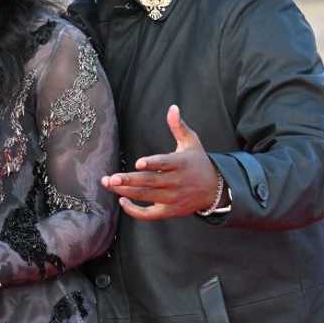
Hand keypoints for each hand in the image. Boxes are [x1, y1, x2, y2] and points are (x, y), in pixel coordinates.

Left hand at [101, 104, 220, 220]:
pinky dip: (135, 211)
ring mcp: (172, 198)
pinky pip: (149, 214)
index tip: (138, 163)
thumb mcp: (191, 142)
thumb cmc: (198, 162)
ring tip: (109, 184)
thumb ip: (178, 126)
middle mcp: (176, 182)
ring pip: (146, 197)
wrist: (214, 189)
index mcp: (181, 163)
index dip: (152, 163)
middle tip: (110, 178)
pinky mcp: (169, 210)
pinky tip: (122, 200)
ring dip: (126, 191)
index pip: (165, 163)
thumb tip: (172, 107)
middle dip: (129, 181)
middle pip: (150, 182)